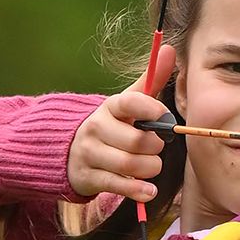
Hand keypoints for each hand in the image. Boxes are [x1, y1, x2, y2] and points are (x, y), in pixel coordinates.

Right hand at [67, 44, 175, 202]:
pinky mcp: (88, 177)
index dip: (150, 109)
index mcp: (110, 107)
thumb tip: (171, 49)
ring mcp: (90, 154)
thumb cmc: (112, 124)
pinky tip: (149, 190)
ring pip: (130, 165)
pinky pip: (118, 186)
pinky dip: (138, 190)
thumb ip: (151, 80)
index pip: (130, 103)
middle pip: (137, 141)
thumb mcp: (128, 102)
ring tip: (152, 166)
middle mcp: (96, 128)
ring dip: (151, 168)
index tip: (163, 116)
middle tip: (157, 146)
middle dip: (156, 147)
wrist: (68, 149)